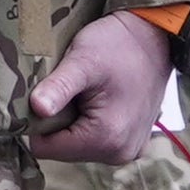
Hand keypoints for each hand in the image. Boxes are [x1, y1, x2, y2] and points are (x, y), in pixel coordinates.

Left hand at [24, 12, 177, 165]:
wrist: (153, 37)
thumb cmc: (118, 44)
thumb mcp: (82, 60)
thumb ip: (58, 87)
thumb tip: (37, 109)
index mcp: (106, 138)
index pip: (46, 149)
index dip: (36, 123)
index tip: (44, 97)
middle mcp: (121, 153)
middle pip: (63, 150)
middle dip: (57, 123)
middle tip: (67, 91)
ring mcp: (129, 150)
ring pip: (78, 146)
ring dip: (72, 123)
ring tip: (83, 94)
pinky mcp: (133, 143)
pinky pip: (96, 142)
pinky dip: (89, 124)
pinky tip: (96, 100)